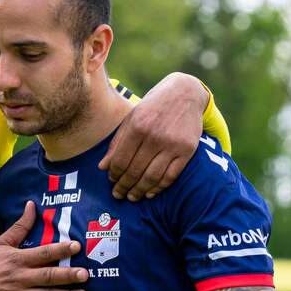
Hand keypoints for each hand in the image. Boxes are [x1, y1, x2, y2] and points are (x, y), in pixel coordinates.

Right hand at [0, 201, 87, 290]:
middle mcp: (19, 278)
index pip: (42, 253)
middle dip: (68, 275)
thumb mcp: (0, 243)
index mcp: (17, 259)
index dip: (60, 249)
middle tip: (85, 274)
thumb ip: (20, 227)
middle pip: (47, 276)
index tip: (76, 246)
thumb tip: (32, 205)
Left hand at [99, 72, 206, 200]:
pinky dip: (159, 187)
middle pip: (135, 171)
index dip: (114, 175)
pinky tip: (150, 192)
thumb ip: (117, 142)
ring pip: (152, 177)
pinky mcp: (187, 150)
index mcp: (137, 126)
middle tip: (118, 195)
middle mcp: (154, 136)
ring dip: (140, 191)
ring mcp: (172, 144)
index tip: (111, 182)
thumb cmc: (153, 106)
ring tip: (133, 197)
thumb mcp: (131, 118)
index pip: (120, 160)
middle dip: (124, 186)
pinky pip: (170, 176)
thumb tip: (102, 167)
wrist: (185, 93)